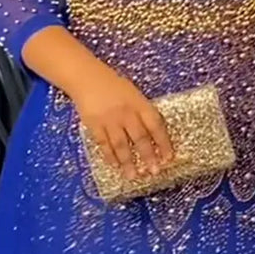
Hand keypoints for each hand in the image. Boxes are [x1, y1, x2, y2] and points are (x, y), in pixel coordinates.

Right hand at [70, 64, 174, 181]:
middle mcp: (126, 112)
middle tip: (153, 171)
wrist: (86, 77)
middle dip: (148, 156)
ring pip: (121, 145)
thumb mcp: (133, 94)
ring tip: (133, 176)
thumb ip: (143, 113)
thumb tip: (154, 138)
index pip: (155, 125)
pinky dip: (110, 156)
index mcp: (139, 103)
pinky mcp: (94, 124)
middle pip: (139, 138)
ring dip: (128, 162)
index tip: (168, 158)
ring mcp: (109, 119)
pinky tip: (115, 165)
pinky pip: (104, 144)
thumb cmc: (113, 86)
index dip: (163, 142)